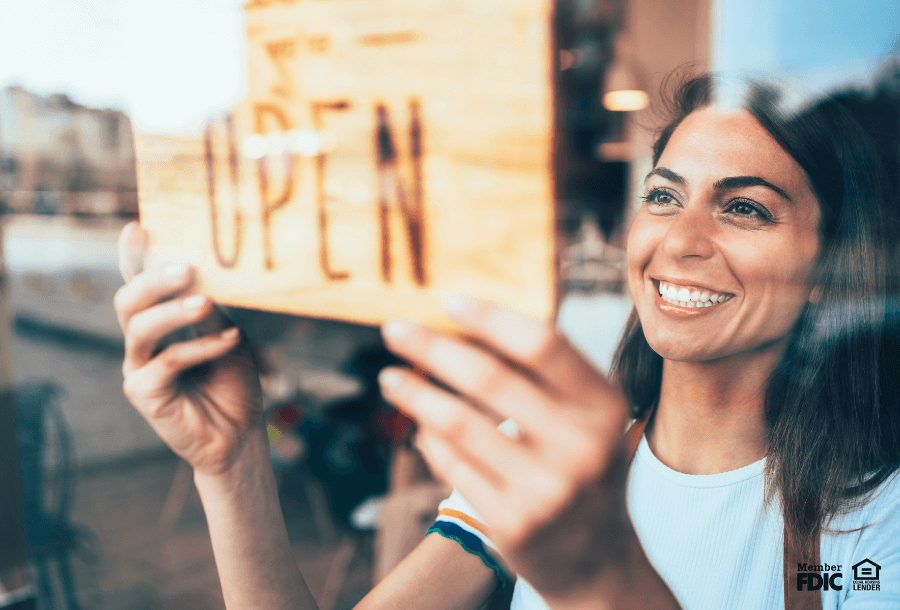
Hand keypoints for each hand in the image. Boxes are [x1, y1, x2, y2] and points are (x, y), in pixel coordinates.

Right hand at [114, 222, 263, 476]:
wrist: (241, 435)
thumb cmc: (233, 382)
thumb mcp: (228, 335)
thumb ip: (212, 309)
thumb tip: (205, 273)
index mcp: (159, 323)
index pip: (140, 284)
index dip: (133, 257)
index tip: (137, 227)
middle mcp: (142, 342)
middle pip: (129, 300)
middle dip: (153, 279)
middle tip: (187, 267)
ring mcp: (138, 368)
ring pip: (140, 327)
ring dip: (173, 310)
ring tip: (205, 301)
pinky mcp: (144, 394)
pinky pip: (167, 362)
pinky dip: (200, 348)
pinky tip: (230, 341)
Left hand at [377, 296, 632, 600]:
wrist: (595, 559)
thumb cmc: (581, 466)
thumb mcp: (587, 418)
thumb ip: (544, 375)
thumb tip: (466, 323)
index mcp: (603, 407)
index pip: (540, 343)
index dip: (488, 316)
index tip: (446, 300)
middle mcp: (582, 447)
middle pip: (489, 376)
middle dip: (432, 347)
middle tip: (394, 329)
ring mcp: (547, 490)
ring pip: (458, 422)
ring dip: (415, 392)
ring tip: (390, 376)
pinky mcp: (513, 524)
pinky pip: (452, 465)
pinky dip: (429, 438)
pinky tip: (419, 424)